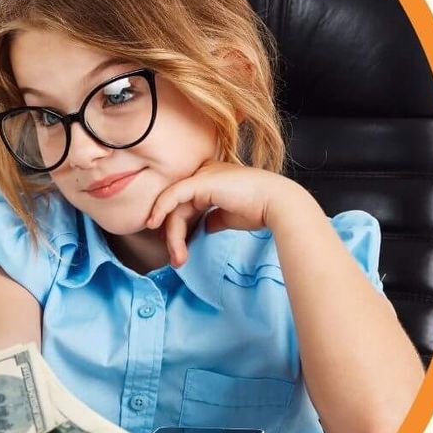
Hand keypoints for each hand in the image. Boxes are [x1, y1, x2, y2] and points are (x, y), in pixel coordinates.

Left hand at [142, 161, 317, 266]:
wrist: (277, 204)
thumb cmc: (259, 210)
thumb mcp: (229, 216)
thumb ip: (213, 218)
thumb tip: (203, 227)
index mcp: (211, 179)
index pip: (184, 203)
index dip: (177, 226)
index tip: (177, 249)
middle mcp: (204, 173)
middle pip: (177, 206)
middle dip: (172, 235)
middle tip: (176, 260)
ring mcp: (201, 175)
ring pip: (173, 206)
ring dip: (172, 235)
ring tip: (177, 258)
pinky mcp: (200, 182)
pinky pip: (172, 196)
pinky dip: (161, 210)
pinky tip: (155, 225)